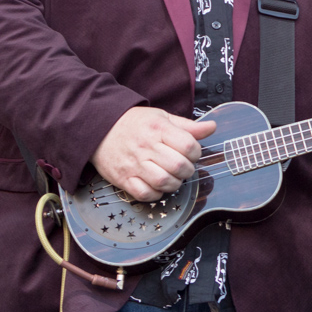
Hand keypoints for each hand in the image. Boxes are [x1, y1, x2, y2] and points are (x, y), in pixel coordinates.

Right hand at [91, 106, 214, 201]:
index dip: (196, 152)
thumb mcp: (162, 117)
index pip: (188, 145)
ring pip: (164, 182)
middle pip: (178, 166)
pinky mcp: (123, 179)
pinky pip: (144, 194)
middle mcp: (146, 146)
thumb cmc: (134, 123)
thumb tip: (212, 127)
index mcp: (158, 128)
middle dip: (188, 170)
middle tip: (183, 167)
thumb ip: (187, 126)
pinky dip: (156, 194)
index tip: (192, 153)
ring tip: (173, 177)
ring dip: (174, 183)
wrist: (99, 128)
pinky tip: (157, 186)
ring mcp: (134, 164)